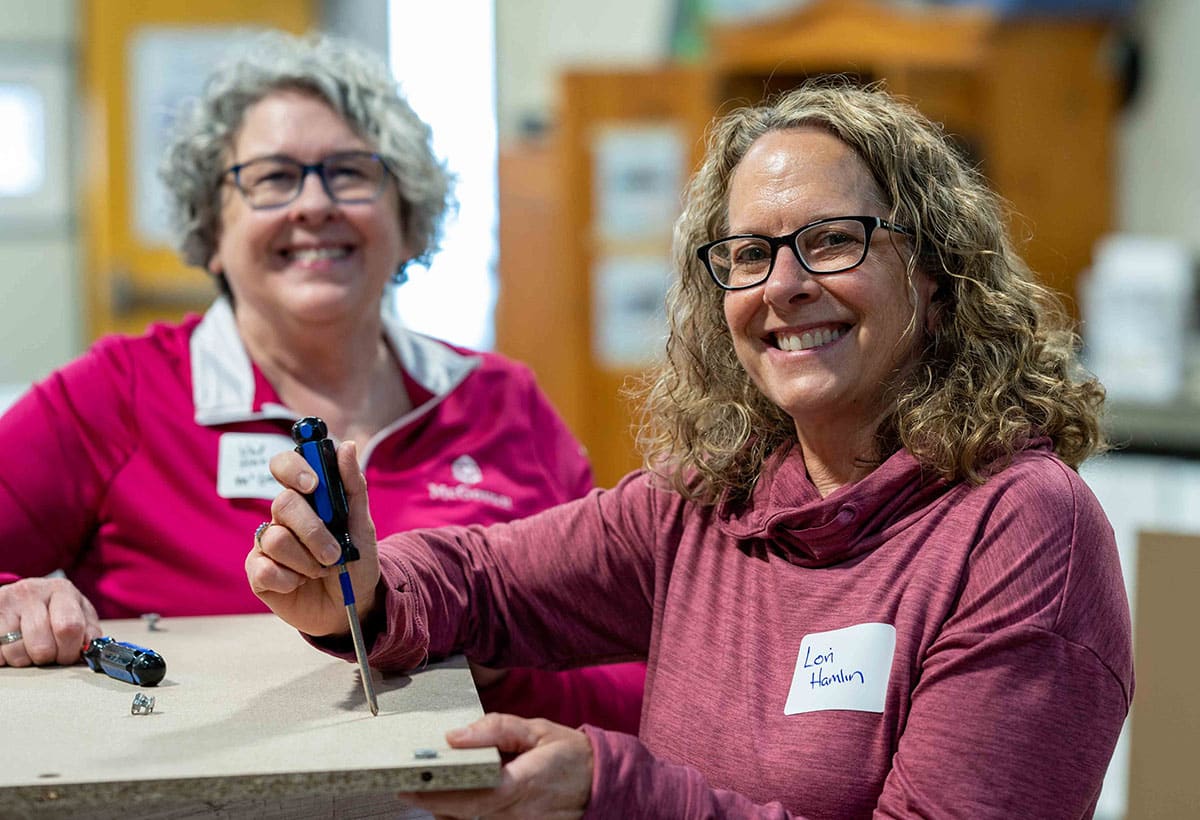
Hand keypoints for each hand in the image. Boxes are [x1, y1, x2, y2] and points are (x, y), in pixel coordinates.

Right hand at [0, 576, 100, 666]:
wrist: (23, 594)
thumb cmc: (56, 608)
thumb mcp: (79, 612)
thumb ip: (89, 631)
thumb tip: (89, 651)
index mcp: (62, 590)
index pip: (69, 627)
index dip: (70, 650)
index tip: (69, 655)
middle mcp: (32, 592)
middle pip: (42, 646)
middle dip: (49, 658)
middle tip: (50, 654)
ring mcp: (7, 603)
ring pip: (17, 652)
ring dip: (26, 659)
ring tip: (31, 648)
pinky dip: (7, 657)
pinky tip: (14, 646)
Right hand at [245, 440, 380, 636]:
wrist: (352, 606)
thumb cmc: (356, 562)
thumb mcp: (363, 525)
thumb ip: (353, 486)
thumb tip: (346, 445)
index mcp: (306, 498)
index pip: (284, 465)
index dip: (293, 468)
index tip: (312, 484)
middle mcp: (282, 517)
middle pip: (282, 503)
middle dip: (313, 531)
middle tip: (334, 553)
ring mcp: (267, 544)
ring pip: (275, 539)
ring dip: (307, 561)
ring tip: (321, 571)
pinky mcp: (258, 572)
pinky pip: (264, 569)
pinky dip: (289, 580)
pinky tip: (299, 584)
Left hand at [397, 713, 592, 818]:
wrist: (600, 785)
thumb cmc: (569, 755)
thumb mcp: (537, 729)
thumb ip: (497, 728)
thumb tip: (456, 735)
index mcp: (523, 784)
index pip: (472, 795)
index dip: (437, 793)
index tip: (408, 785)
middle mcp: (517, 814)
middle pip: (462, 815)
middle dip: (430, 800)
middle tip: (405, 785)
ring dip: (443, 809)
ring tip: (424, 790)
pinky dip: (460, 817)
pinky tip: (451, 802)